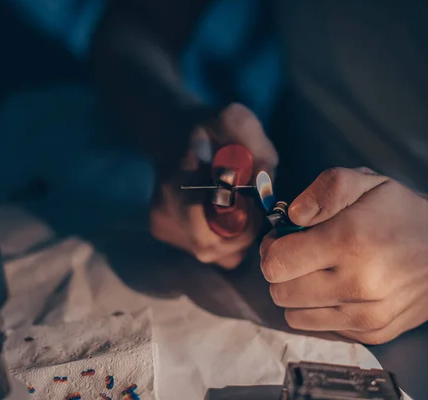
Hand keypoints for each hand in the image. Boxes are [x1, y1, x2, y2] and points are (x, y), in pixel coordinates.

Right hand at [151, 103, 277, 268]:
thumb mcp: (236, 120)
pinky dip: (222, 235)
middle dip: (241, 235)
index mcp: (176, 188)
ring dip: (233, 235)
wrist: (171, 129)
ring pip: (210, 253)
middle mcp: (163, 214)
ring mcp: (161, 226)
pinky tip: (222, 210)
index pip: (207, 240)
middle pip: (212, 251)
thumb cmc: (208, 126)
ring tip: (235, 204)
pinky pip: (205, 248)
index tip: (253, 207)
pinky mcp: (164, 232)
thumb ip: (255, 146)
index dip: (239, 233)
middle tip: (251, 207)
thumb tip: (266, 183)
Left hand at [260, 167, 427, 343]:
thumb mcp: (364, 181)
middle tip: (299, 256)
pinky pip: (321, 329)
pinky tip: (339, 289)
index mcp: (349, 241)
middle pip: (280, 293)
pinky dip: (320, 310)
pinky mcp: (374, 334)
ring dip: (297, 294)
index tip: (283, 240)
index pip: (276, 264)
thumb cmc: (401, 211)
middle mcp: (357, 284)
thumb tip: (291, 217)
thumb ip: (323, 191)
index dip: (272, 249)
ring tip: (318, 272)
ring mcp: (367, 315)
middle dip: (281, 272)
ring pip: (294, 317)